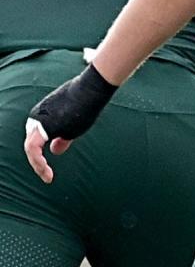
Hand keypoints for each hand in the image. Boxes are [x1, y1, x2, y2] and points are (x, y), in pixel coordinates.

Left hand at [23, 65, 117, 182]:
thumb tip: (54, 151)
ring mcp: (39, 119)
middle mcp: (37, 116)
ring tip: (46, 176)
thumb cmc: (86, 104)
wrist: (91, 90)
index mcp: (43, 115)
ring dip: (37, 165)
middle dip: (37, 162)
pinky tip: (46, 172)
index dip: (39, 155)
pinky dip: (37, 162)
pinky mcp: (44, 125)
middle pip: (31, 144)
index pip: (35, 138)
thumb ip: (62, 138)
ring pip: (30, 147)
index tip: (49, 167)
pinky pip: (33, 148)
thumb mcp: (72, 126)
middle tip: (46, 176)